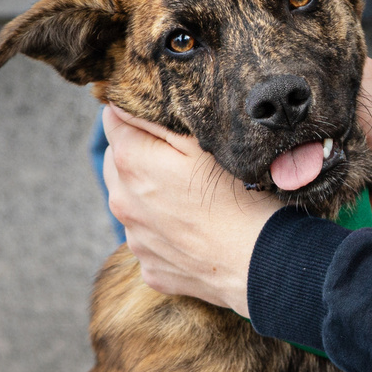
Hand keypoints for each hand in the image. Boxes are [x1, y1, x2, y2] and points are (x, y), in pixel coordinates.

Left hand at [102, 106, 280, 315]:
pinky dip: (163, 232)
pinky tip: (194, 231)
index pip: (112, 120)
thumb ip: (154, 118)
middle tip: (178, 160)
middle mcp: (122, 201)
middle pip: (115, 162)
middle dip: (137, 154)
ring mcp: (135, 239)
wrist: (259, 263)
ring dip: (148, 195)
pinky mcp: (150, 267)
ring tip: (190, 200)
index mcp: (130, 162)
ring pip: (131, 203)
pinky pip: (149, 239)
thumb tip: (120, 104)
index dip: (133, 114)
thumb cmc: (237, 196)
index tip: (157, 119)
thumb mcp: (201, 142)